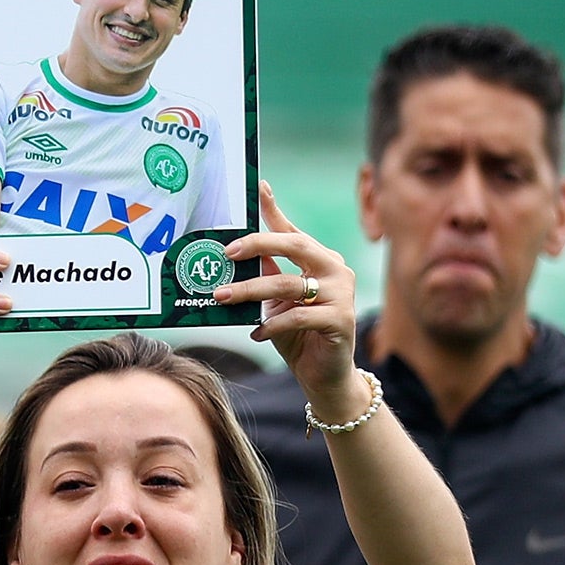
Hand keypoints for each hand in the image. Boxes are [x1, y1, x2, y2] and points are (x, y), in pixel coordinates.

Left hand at [215, 181, 360, 411]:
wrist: (324, 377)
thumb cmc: (298, 336)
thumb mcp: (277, 302)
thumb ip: (267, 275)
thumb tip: (239, 250)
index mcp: (321, 260)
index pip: (293, 231)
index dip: (274, 210)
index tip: (258, 187)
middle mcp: (335, 270)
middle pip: (295, 246)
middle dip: (258, 244)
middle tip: (227, 253)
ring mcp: (342, 295)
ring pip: (289, 285)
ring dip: (250, 291)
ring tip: (222, 297)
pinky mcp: (341, 320)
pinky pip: (298, 317)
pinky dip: (272, 324)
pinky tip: (256, 332)